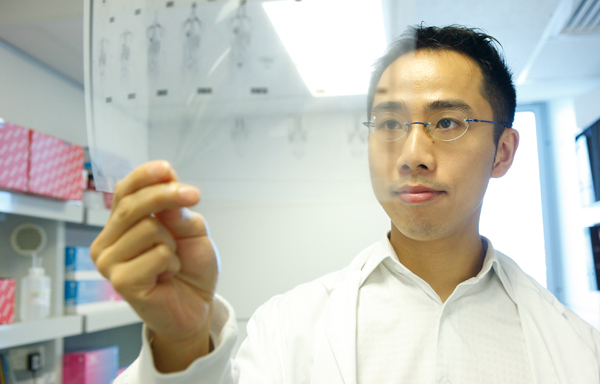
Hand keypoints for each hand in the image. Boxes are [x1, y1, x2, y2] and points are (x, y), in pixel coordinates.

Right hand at [90, 160, 218, 371]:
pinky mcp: (120, 282)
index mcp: (120, 225)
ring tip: (171, 261)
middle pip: (133, 205)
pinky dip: (172, 262)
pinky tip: (167, 276)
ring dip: (172, 243)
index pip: (124, 192)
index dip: (144, 176)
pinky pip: (156, 254)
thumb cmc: (190, 268)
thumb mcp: (191, 231)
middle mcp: (108, 241)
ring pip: (149, 229)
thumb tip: (167, 187)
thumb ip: (178, 212)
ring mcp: (109, 262)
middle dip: (168, 195)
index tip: (166, 168)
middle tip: (194, 196)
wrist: (196, 307)